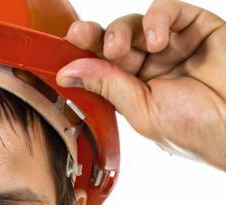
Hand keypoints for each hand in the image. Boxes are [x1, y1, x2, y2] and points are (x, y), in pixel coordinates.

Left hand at [57, 0, 225, 170]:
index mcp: (134, 91)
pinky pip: (169, 11)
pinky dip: (156, 19)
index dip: (82, 55)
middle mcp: (152, 67)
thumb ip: (109, 87)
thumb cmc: (199, 131)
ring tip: (119, 48)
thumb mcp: (143, 112)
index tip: (66, 47)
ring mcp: (174, 46)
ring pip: (137, 24)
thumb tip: (68, 72)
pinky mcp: (198, 27)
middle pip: (114, 41)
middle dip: (94, 37)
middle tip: (82, 36)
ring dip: (121, 30)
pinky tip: (157, 41)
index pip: (101, 67)